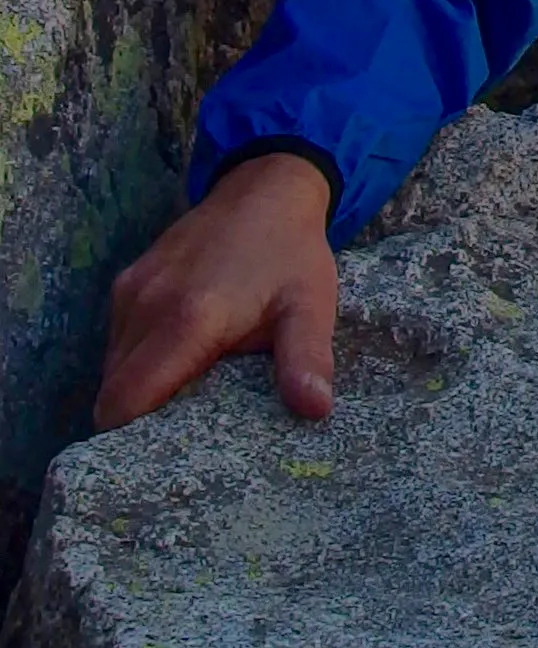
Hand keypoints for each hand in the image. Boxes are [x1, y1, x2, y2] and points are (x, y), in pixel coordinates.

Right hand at [95, 153, 337, 431]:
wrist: (266, 187)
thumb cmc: (291, 252)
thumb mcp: (311, 306)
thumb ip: (306, 358)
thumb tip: (314, 410)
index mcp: (188, 319)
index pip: (126, 401)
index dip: (129, 439)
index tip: (157, 461)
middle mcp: (147, 305)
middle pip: (112, 392)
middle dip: (134, 423)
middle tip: (178, 442)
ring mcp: (131, 290)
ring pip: (112, 366)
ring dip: (136, 389)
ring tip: (182, 404)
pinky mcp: (128, 280)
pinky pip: (118, 339)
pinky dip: (136, 361)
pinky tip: (177, 365)